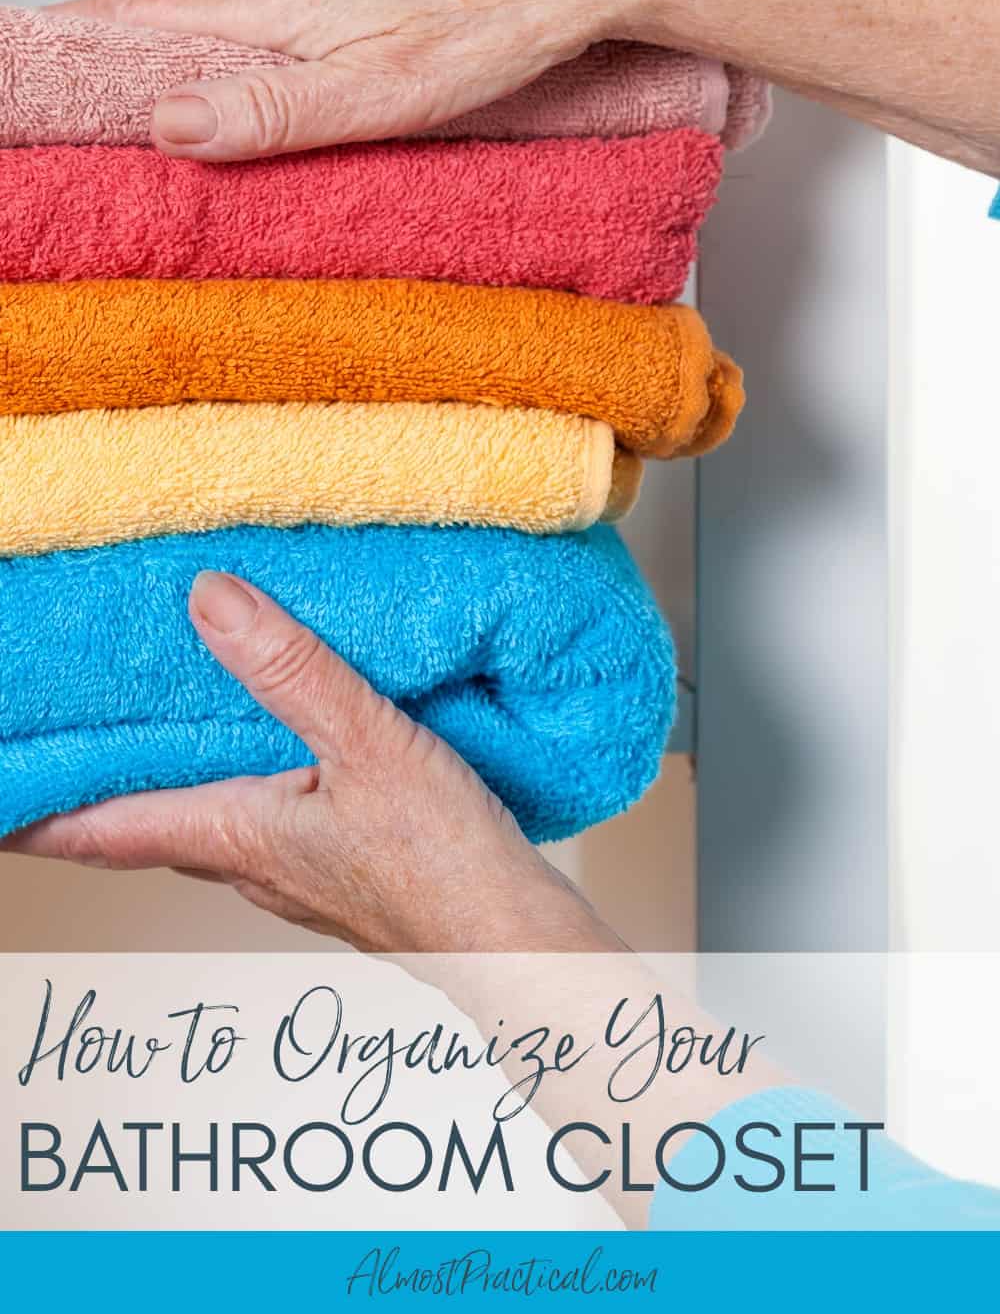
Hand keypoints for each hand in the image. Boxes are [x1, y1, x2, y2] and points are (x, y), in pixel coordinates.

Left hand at [1, 571, 623, 953]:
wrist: (517, 945)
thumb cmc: (448, 871)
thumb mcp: (369, 750)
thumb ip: (293, 675)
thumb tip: (212, 604)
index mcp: (236, 836)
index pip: (100, 827)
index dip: (32, 810)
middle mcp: (249, 864)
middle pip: (143, 827)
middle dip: (94, 791)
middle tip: (59, 745)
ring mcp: (294, 874)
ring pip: (204, 823)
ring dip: (165, 786)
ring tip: (152, 736)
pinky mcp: (339, 869)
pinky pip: (262, 821)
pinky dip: (237, 785)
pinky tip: (273, 755)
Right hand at [47, 0, 639, 160]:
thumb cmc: (496, 16)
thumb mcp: (378, 90)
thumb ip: (273, 111)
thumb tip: (171, 123)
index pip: (132, 17)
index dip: (71, 49)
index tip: (36, 90)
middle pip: (171, 19)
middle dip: (125, 70)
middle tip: (97, 128)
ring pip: (228, 17)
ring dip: (195, 67)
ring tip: (180, 128)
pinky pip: (277, 12)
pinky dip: (253, 53)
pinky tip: (277, 89)